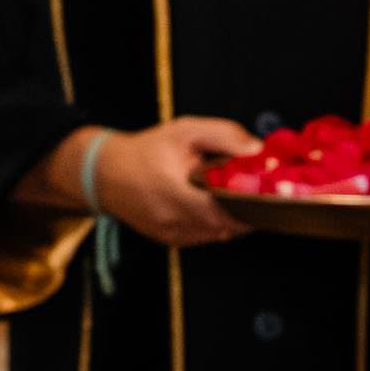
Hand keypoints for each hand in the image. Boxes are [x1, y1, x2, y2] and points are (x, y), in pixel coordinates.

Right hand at [93, 117, 256, 247]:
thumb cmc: (146, 150)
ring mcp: (171, 232)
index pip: (227, 210)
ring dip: (229, 218)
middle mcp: (172, 217)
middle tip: (253, 192)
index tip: (264, 191)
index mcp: (176, 190)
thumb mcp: (185, 130)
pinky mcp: (169, 240)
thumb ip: (224, 136)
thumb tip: (258, 151)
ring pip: (218, 233)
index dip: (251, 203)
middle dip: (244, 210)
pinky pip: (204, 236)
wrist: (104, 173)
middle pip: (228, 225)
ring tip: (227, 195)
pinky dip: (213, 224)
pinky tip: (206, 205)